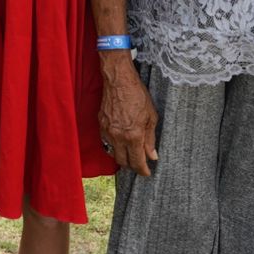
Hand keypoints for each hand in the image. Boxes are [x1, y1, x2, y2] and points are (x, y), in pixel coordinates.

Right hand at [99, 58, 158, 175]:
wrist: (118, 80)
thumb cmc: (137, 95)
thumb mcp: (151, 117)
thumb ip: (150, 139)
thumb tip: (152, 155)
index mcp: (133, 136)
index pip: (137, 162)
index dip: (143, 171)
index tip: (147, 173)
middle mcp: (118, 137)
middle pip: (123, 162)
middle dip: (132, 166)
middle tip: (140, 164)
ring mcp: (107, 131)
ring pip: (113, 153)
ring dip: (122, 157)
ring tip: (131, 154)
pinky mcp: (101, 125)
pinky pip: (107, 142)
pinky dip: (114, 146)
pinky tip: (121, 142)